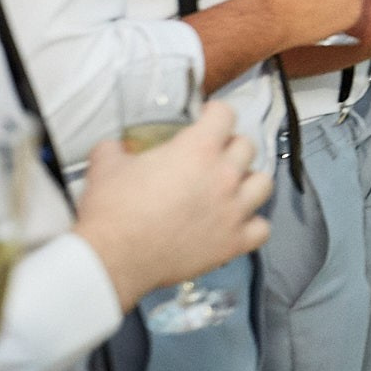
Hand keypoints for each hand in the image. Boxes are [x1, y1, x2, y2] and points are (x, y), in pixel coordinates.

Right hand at [75, 101, 272, 307]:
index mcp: (198, 149)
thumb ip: (115, 149)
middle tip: (213, 156)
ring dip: (249, 181)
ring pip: (263, 183)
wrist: (114, 258)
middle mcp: (224, 175)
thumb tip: (113, 147)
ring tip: (232, 187)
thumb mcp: (106, 166)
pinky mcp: (234, 242)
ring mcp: (234, 210)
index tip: (207, 118)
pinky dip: (252, 224)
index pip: (225, 114)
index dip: (215, 113)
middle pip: (247, 147)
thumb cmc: (112, 209)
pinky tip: (236, 223)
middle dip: (230, 146)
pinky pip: (262, 228)